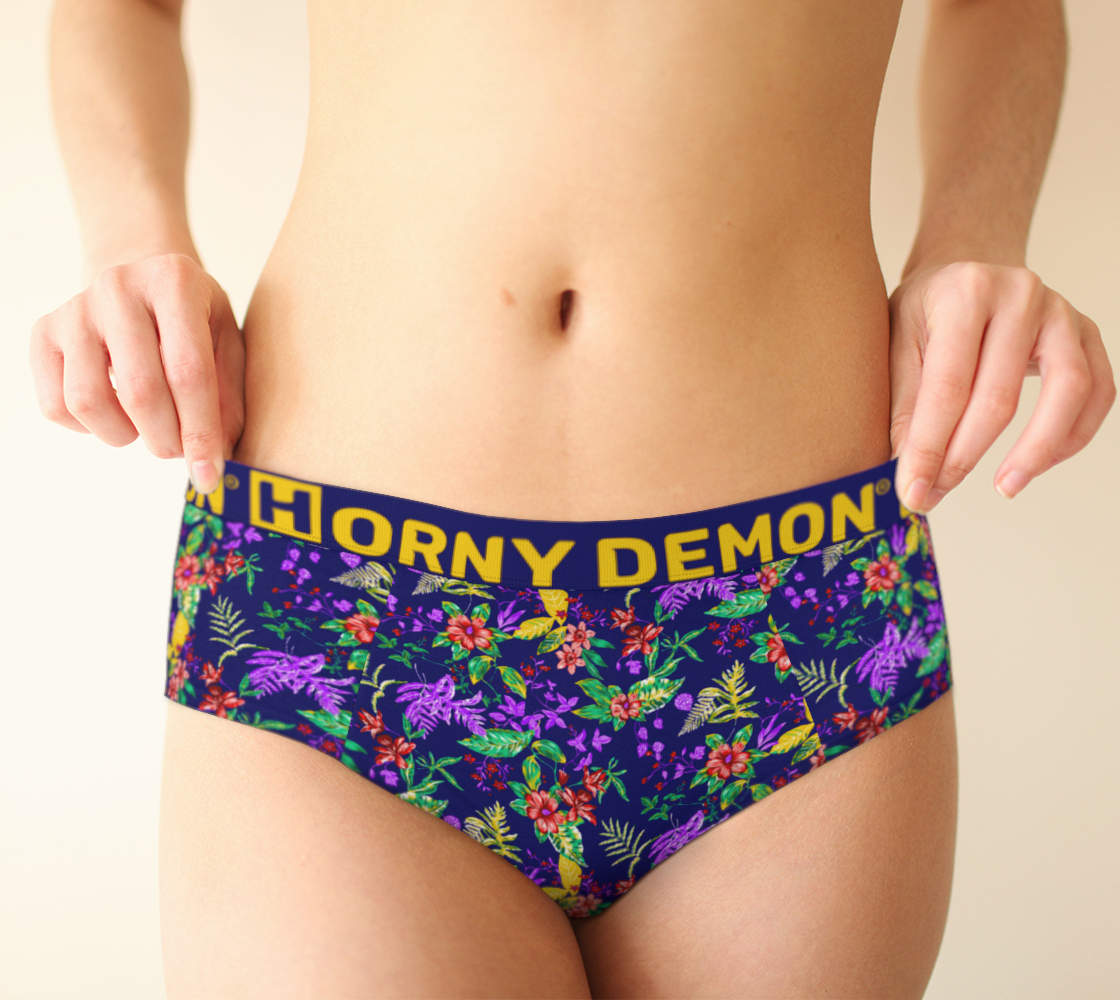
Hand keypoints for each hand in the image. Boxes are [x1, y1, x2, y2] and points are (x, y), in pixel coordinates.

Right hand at [30, 254, 244, 493]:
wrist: (141, 277)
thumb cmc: (194, 319)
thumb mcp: (227, 342)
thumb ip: (228, 396)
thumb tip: (217, 458)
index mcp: (175, 283)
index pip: (189, 373)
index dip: (200, 432)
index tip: (208, 474)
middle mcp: (119, 288)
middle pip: (140, 391)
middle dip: (165, 439)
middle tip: (178, 450)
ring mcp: (76, 309)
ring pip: (87, 401)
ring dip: (123, 435)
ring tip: (146, 427)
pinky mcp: (44, 332)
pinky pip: (55, 404)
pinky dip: (87, 428)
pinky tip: (115, 414)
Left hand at [888, 260, 1113, 512]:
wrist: (967, 269)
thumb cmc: (927, 312)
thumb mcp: (897, 344)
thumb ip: (903, 405)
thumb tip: (910, 474)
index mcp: (964, 293)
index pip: (947, 387)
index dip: (930, 447)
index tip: (914, 491)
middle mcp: (1019, 295)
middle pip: (999, 396)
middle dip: (965, 457)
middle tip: (938, 495)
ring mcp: (1061, 311)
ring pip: (1066, 391)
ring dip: (1035, 451)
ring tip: (1004, 487)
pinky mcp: (1086, 331)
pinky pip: (1098, 390)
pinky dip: (1073, 434)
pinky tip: (1039, 463)